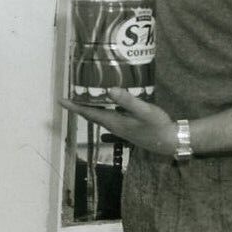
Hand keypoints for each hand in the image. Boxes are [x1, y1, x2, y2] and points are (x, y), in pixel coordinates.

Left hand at [59, 89, 178, 156]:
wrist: (171, 142)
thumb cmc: (158, 126)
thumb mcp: (144, 111)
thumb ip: (128, 101)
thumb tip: (110, 90)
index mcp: (114, 122)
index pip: (88, 113)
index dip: (74, 106)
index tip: (60, 100)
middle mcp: (114, 126)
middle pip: (91, 115)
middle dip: (79, 106)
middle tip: (69, 96)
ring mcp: (120, 129)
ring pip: (100, 117)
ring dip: (90, 108)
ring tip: (84, 97)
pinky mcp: (128, 128)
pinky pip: (109, 118)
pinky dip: (103, 110)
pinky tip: (108, 104)